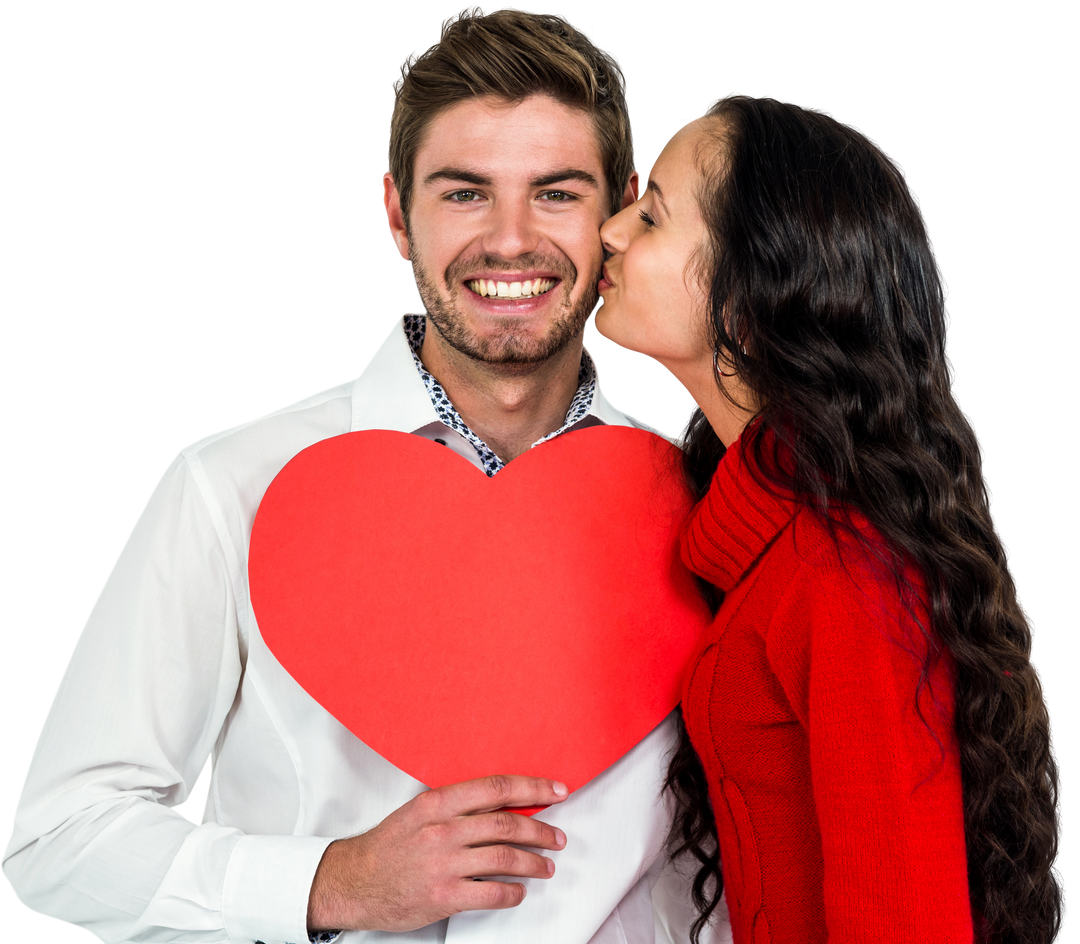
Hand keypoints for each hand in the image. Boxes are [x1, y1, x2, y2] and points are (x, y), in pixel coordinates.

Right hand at [306, 775, 569, 932]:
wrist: (352, 882)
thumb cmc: (388, 846)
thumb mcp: (419, 812)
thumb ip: (458, 806)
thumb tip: (504, 804)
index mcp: (437, 803)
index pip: (496, 788)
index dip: (532, 789)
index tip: (556, 791)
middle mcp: (442, 830)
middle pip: (507, 823)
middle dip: (541, 829)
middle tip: (557, 836)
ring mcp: (443, 864)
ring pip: (505, 858)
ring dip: (534, 861)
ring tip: (546, 865)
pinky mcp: (443, 896)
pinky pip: (492, 892)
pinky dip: (513, 892)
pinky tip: (519, 891)